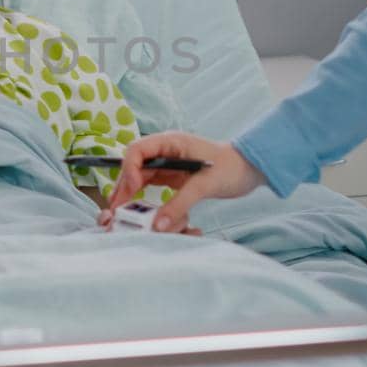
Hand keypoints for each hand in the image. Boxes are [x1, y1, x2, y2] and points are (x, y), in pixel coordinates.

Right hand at [99, 132, 266, 233]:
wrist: (251, 168)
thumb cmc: (232, 168)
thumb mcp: (205, 185)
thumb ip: (179, 203)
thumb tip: (157, 225)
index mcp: (171, 142)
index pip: (137, 150)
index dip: (128, 169)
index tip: (131, 190)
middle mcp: (165, 151)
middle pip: (133, 166)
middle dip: (124, 187)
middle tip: (116, 209)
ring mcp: (168, 163)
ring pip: (139, 177)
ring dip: (129, 194)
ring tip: (121, 213)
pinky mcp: (172, 176)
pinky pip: (150, 186)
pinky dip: (142, 198)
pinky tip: (136, 211)